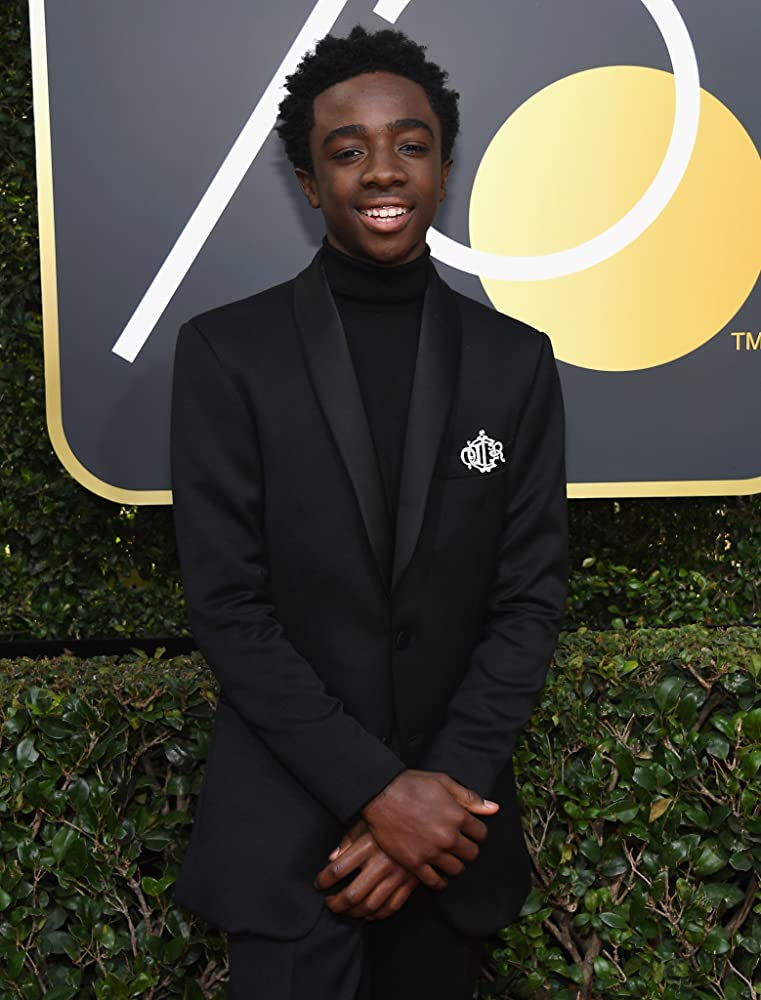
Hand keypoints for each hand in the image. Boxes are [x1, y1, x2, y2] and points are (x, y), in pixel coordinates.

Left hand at [314, 819, 419, 919]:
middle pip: (353, 895)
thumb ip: (348, 840)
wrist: (425, 819)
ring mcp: (397, 875)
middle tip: (329, 904)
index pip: (338, 869)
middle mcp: (381, 863)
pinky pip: (392, 906)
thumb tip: (331, 858)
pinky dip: (378, 914)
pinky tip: (369, 913)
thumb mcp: (367, 822)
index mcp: (368, 845)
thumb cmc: (390, 820)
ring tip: (346, 910)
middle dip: (337, 904)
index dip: (324, 880)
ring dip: (354, 913)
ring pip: (370, 905)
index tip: (319, 883)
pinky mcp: (410, 882)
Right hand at [360, 770, 498, 889]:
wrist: (379, 793)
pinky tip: (437, 874)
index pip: (481, 834)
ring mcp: (431, 852)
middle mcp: (447, 836)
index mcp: (457, 815)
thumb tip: (494, 809)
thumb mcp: (443, 782)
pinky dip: (439, 881)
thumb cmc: (411, 784)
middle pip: (471, 854)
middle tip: (458, 844)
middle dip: (468, 849)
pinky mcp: (414, 863)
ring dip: (455, 864)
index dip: (476, 832)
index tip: (469, 832)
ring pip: (456, 869)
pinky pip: (435, 882)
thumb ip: (469, 797)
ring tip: (447, 856)